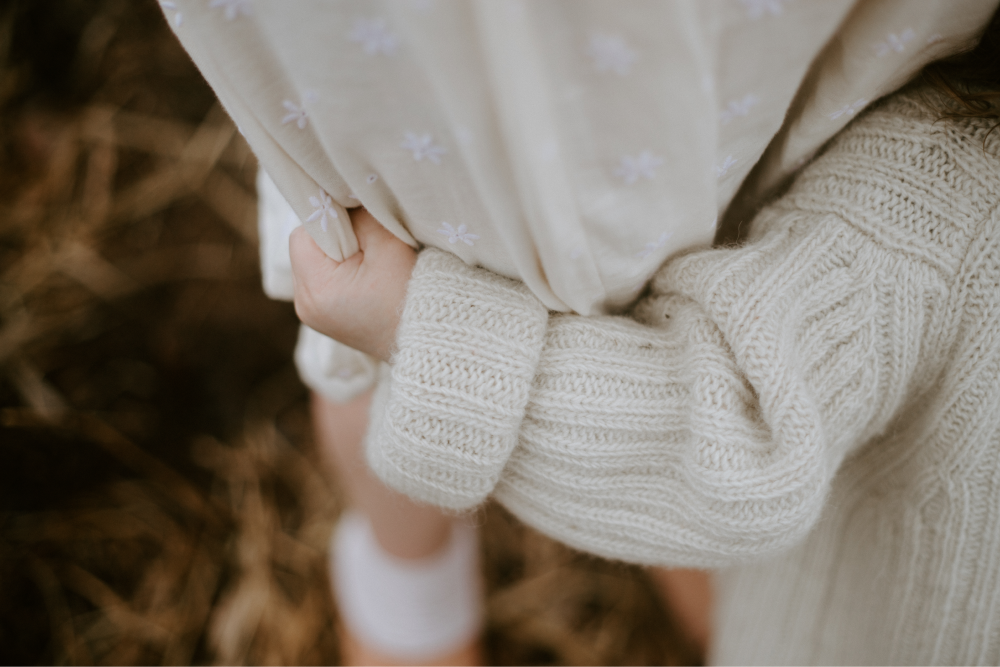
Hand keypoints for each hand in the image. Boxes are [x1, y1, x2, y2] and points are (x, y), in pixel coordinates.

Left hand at [289, 207, 416, 361]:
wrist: (430, 338)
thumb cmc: (412, 294)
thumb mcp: (387, 244)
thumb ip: (360, 217)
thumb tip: (347, 198)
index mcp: (316, 289)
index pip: (306, 232)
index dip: (332, 219)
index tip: (360, 223)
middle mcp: (306, 305)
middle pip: (308, 248)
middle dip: (336, 236)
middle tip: (370, 242)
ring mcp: (314, 314)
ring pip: (317, 263)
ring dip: (339, 253)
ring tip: (372, 262)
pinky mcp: (326, 318)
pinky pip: (325, 281)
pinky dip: (343, 271)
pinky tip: (367, 277)